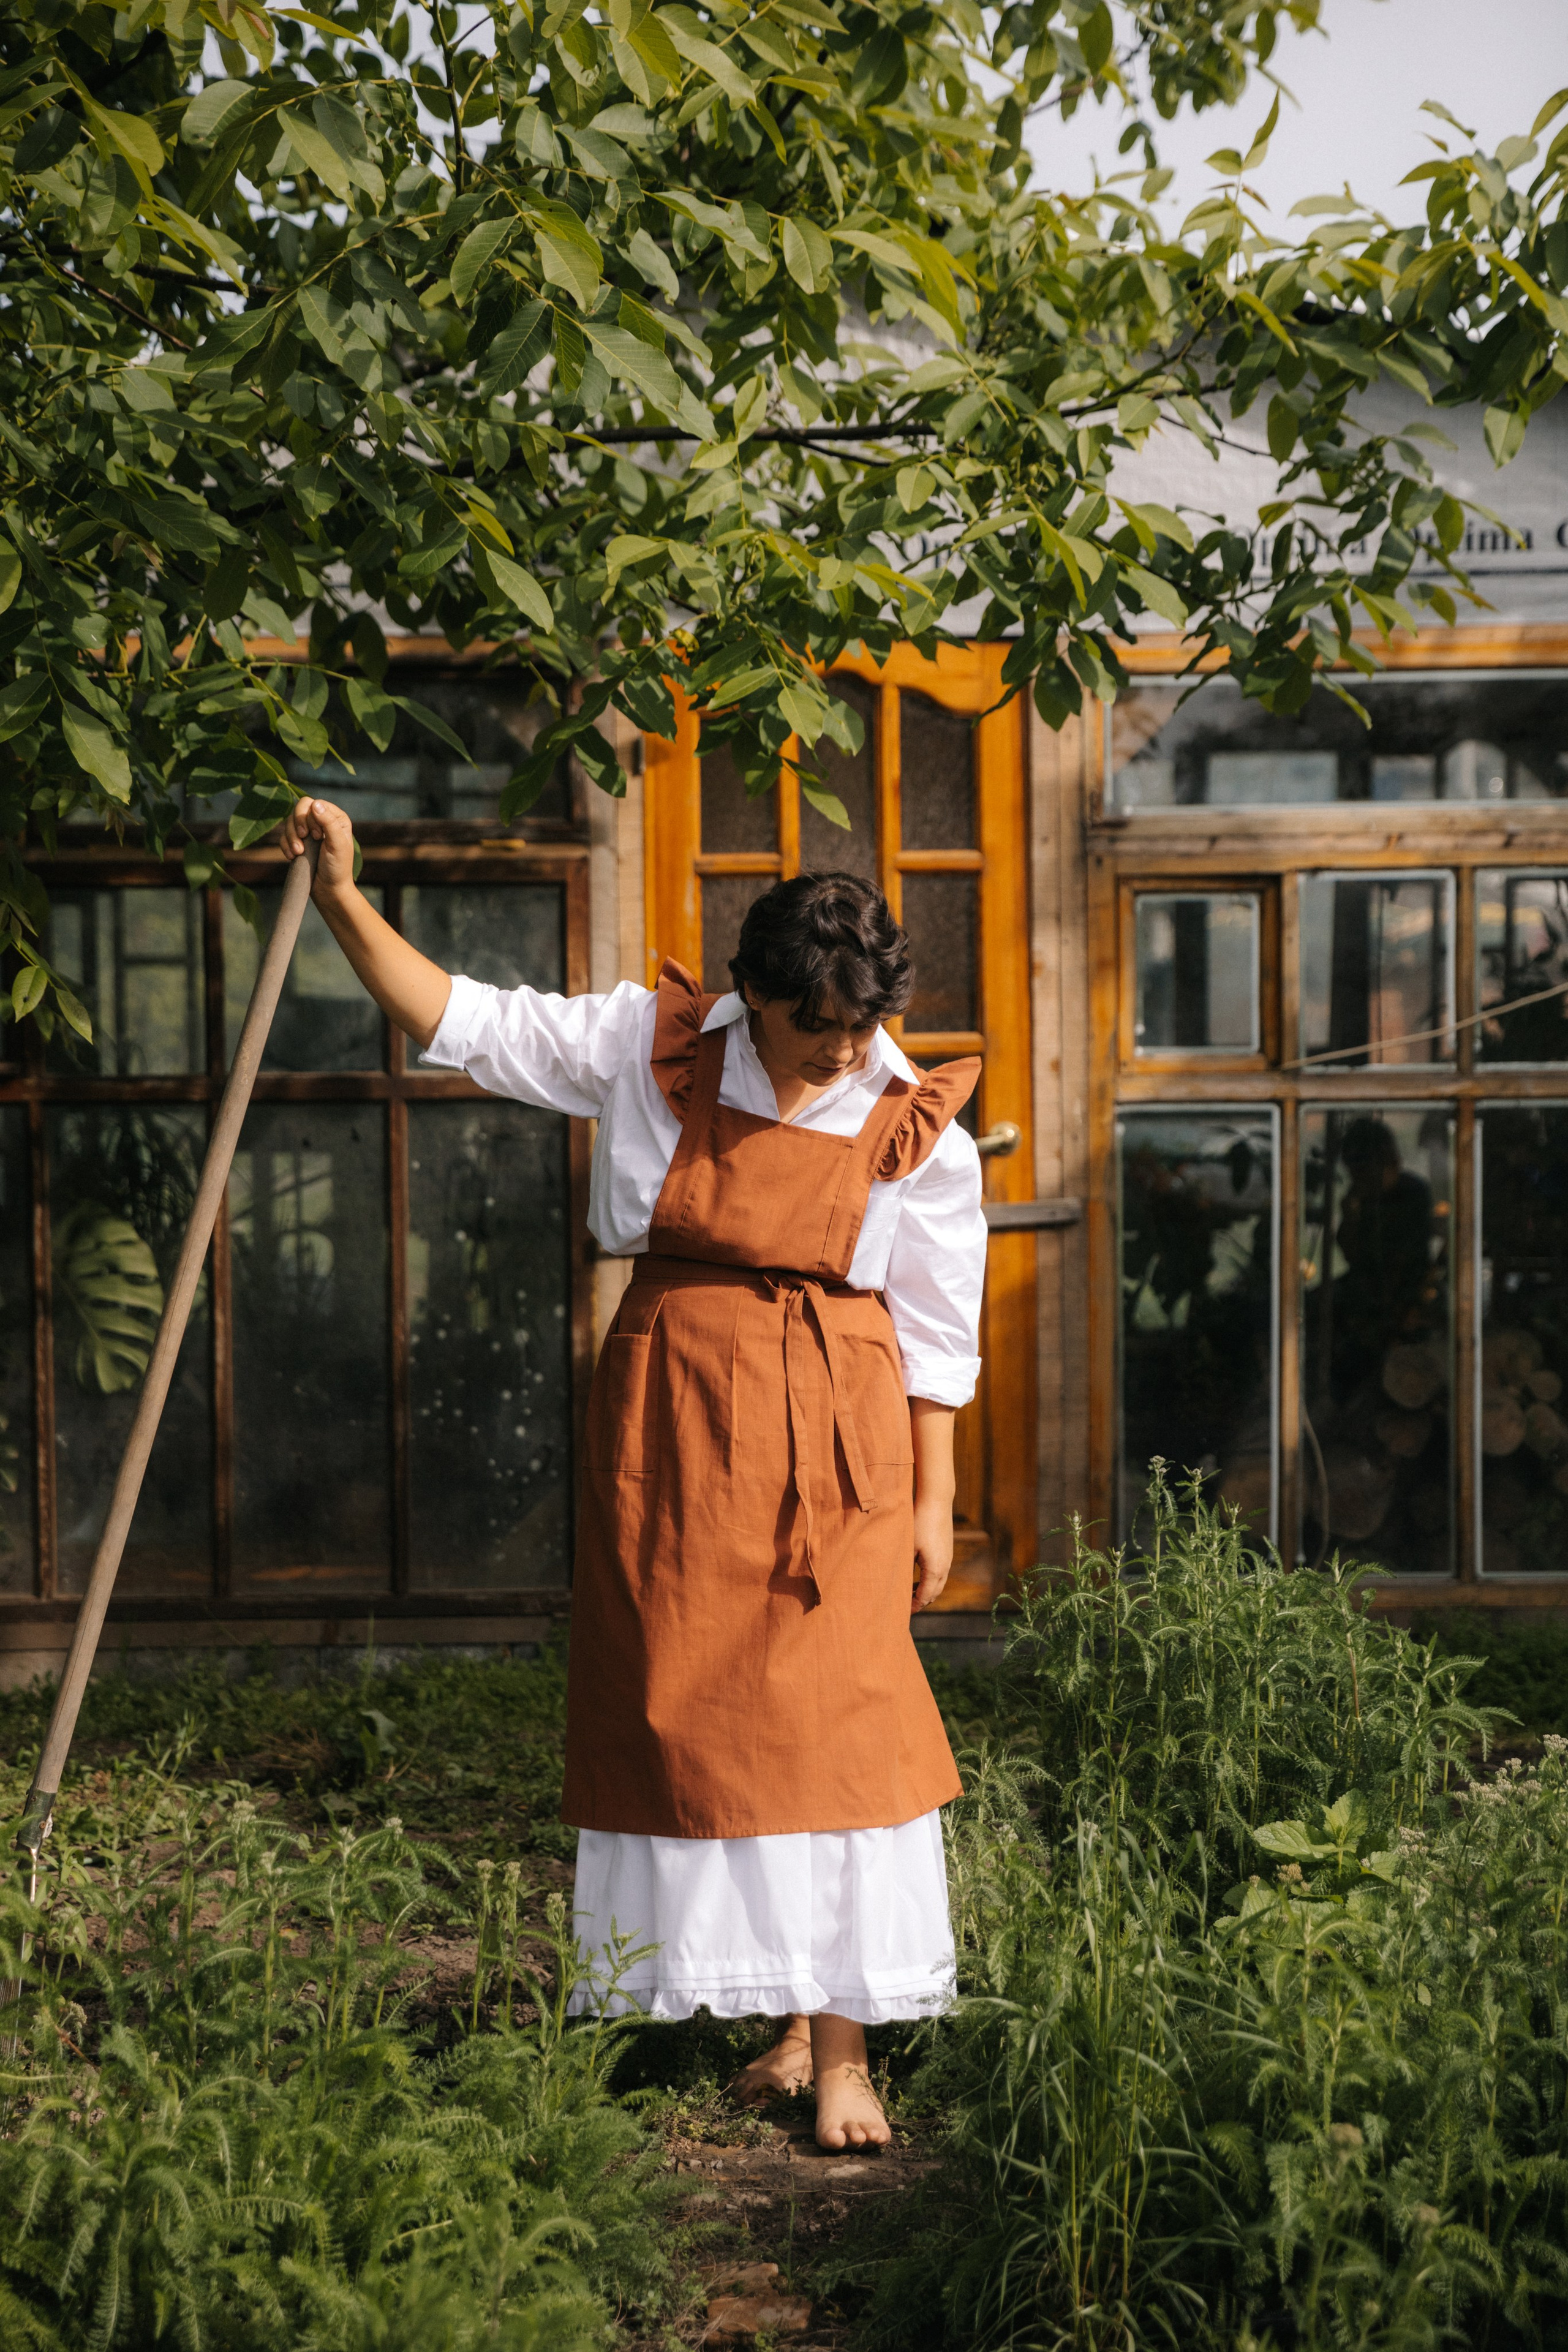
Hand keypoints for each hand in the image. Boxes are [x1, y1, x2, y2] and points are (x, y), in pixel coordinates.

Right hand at [279, 796, 355, 904]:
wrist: (328, 890)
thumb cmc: (338, 868)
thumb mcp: (337, 844)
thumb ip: (329, 823)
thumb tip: (315, 804)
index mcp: (335, 818)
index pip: (313, 804)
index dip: (310, 817)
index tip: (318, 836)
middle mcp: (322, 821)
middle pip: (299, 808)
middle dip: (298, 824)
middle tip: (303, 840)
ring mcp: (308, 832)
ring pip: (289, 821)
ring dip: (291, 837)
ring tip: (299, 853)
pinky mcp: (297, 843)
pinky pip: (283, 836)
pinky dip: (286, 846)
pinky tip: (293, 857)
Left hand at [912, 1495, 953, 1611]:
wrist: (936, 1500)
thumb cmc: (918, 1522)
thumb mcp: (907, 1547)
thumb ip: (904, 1568)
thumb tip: (896, 1584)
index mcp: (935, 1570)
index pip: (924, 1597)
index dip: (913, 1606)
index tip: (902, 1612)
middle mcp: (945, 1567)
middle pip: (934, 1594)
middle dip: (921, 1602)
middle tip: (906, 1606)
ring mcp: (948, 1559)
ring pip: (938, 1584)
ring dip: (926, 1591)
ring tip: (910, 1592)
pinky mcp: (947, 1551)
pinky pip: (940, 1573)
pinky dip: (930, 1580)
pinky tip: (918, 1575)